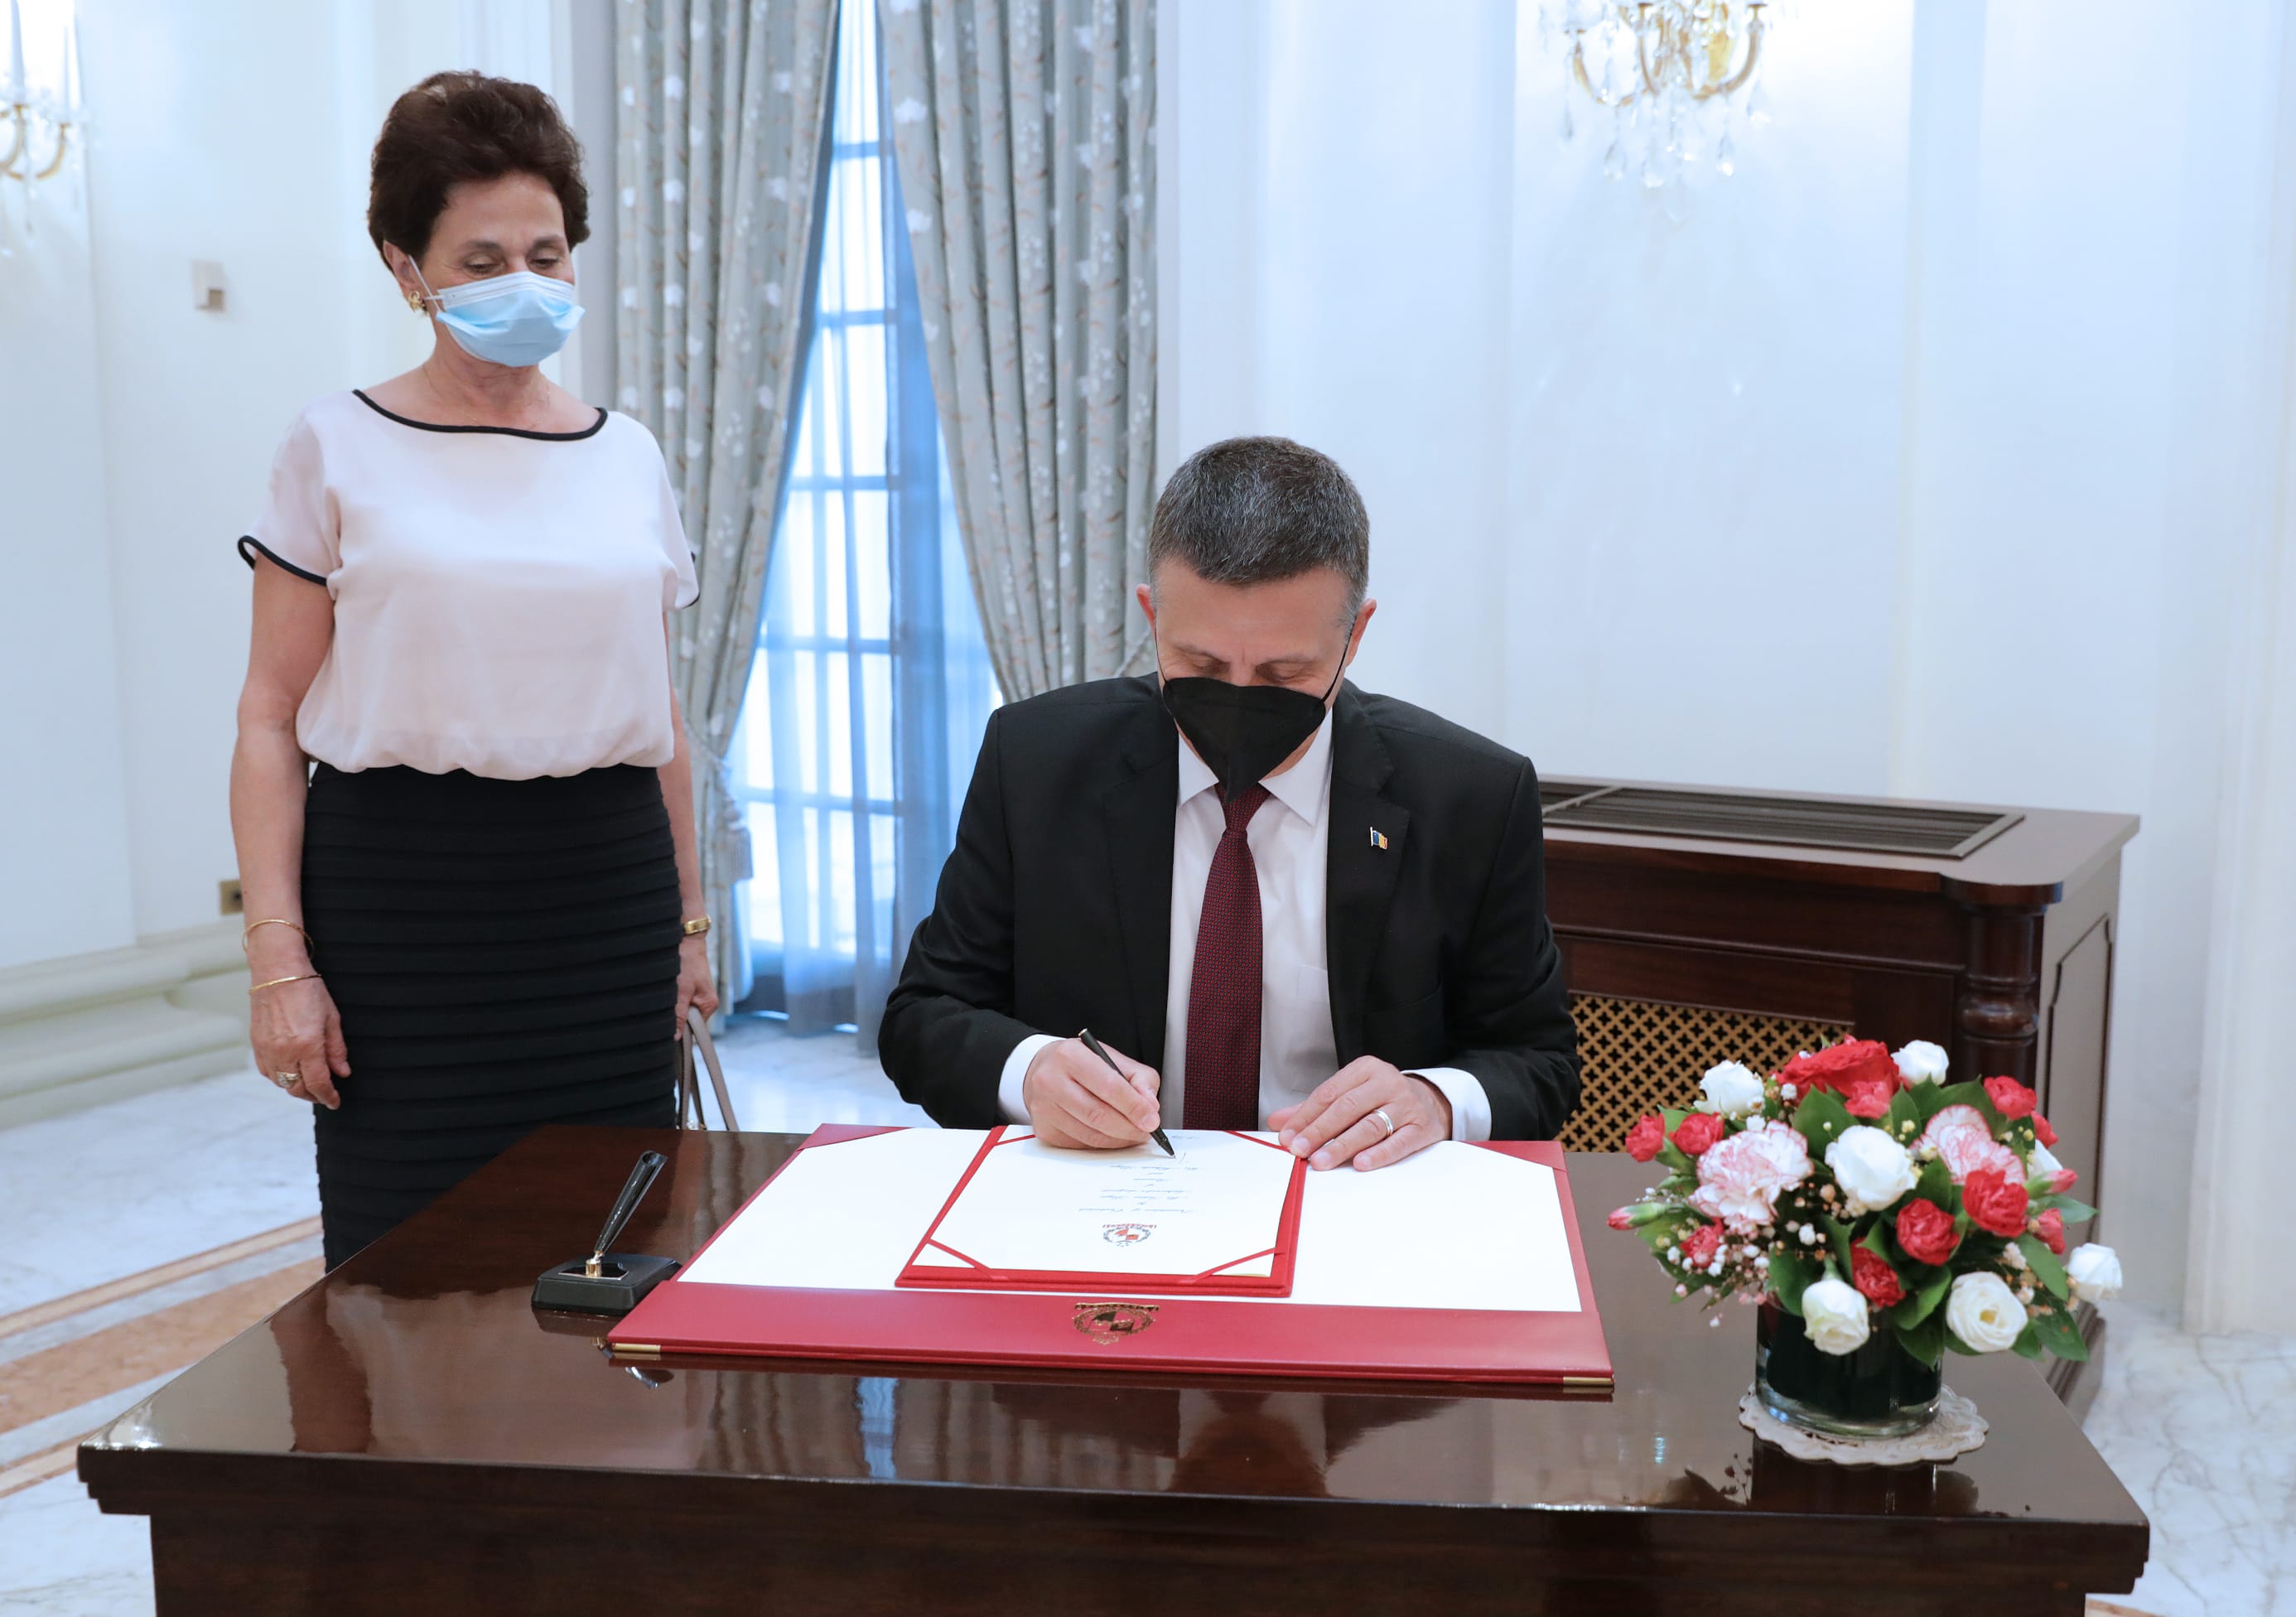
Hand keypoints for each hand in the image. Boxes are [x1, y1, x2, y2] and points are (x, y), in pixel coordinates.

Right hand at [249, 975, 348, 1109]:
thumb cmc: (308, 990)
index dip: (328, 1096)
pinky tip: (290, 1073)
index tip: (335, 1102)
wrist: (277, 972)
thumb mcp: (332, 1018)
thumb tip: (342, 1073)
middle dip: (312, 1095)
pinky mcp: (256, 1044)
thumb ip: (336, 1049)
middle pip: (297, 1088)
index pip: (318, 1083)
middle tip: (324, 1094)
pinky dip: (279, 1078)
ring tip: (309, 1084)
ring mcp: (267, 1050)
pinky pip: (267, 1072)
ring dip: (296, 1088)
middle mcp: (283, 1052)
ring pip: (281, 1083)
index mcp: (306, 1046)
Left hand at [674, 933, 719, 1037]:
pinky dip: (673, 998)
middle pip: (687, 1020)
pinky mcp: (690, 990)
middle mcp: (706, 1003)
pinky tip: (671, 988)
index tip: (669, 1025)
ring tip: (670, 991)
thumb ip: (679, 1015)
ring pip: (681, 1011)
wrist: (686, 941)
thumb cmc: (687, 963)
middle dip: (676, 1015)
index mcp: (709, 1005)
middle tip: (668, 1002)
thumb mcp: (681, 991)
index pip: (694, 1029)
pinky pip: (680, 1002)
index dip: (681, 1029)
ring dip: (673, 1005)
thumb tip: (676, 1037)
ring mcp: (698, 997)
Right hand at [1024, 1037, 1161, 1149]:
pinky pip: (1080, 1145)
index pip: (1108, 1085)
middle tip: (1146, 1131)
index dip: (1134, 1106)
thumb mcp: (1112, 1058)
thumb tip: (1150, 1106)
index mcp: (1071, 1056)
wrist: (1044, 1070)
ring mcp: (1044, 1108)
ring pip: (1090, 1135)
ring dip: (1118, 1140)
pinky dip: (1102, 1144)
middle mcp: (1051, 1081)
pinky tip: (1112, 1136)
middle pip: (1098, 1115)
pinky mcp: (1044, 1129)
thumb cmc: (1081, 1064)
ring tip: (1133, 1134)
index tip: (1152, 1120)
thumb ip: (1139, 1078)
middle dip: (1129, 1128)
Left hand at [1268, 1057, 1450, 1170]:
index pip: (1329, 1093)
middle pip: (1347, 1108)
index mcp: (1365, 1069)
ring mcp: (1406, 1105)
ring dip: (1343, 1145)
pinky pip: (1399, 1143)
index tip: (1287, 1137)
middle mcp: (1387, 1083)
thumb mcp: (1351, 1094)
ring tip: (1321, 1161)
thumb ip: (1314, 1108)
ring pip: (1370, 1126)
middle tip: (1300, 1150)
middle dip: (1320, 1131)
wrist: (1432, 1102)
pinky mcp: (1422, 1128)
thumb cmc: (1382, 1099)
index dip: (1305, 1116)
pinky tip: (1360, 1164)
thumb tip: (1277, 1123)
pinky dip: (1379, 1154)